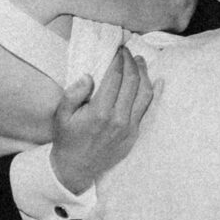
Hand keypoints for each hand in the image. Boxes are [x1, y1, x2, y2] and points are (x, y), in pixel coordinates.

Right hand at [46, 45, 154, 196]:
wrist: (76, 169)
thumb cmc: (67, 139)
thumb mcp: (61, 115)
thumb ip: (74, 93)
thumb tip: (89, 76)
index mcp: (99, 111)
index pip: (115, 77)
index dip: (118, 60)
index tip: (117, 50)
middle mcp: (118, 118)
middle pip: (132, 81)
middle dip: (131, 62)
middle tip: (127, 52)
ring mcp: (129, 127)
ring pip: (144, 93)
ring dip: (144, 74)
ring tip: (140, 61)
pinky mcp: (134, 134)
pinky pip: (148, 109)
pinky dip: (154, 93)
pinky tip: (158, 81)